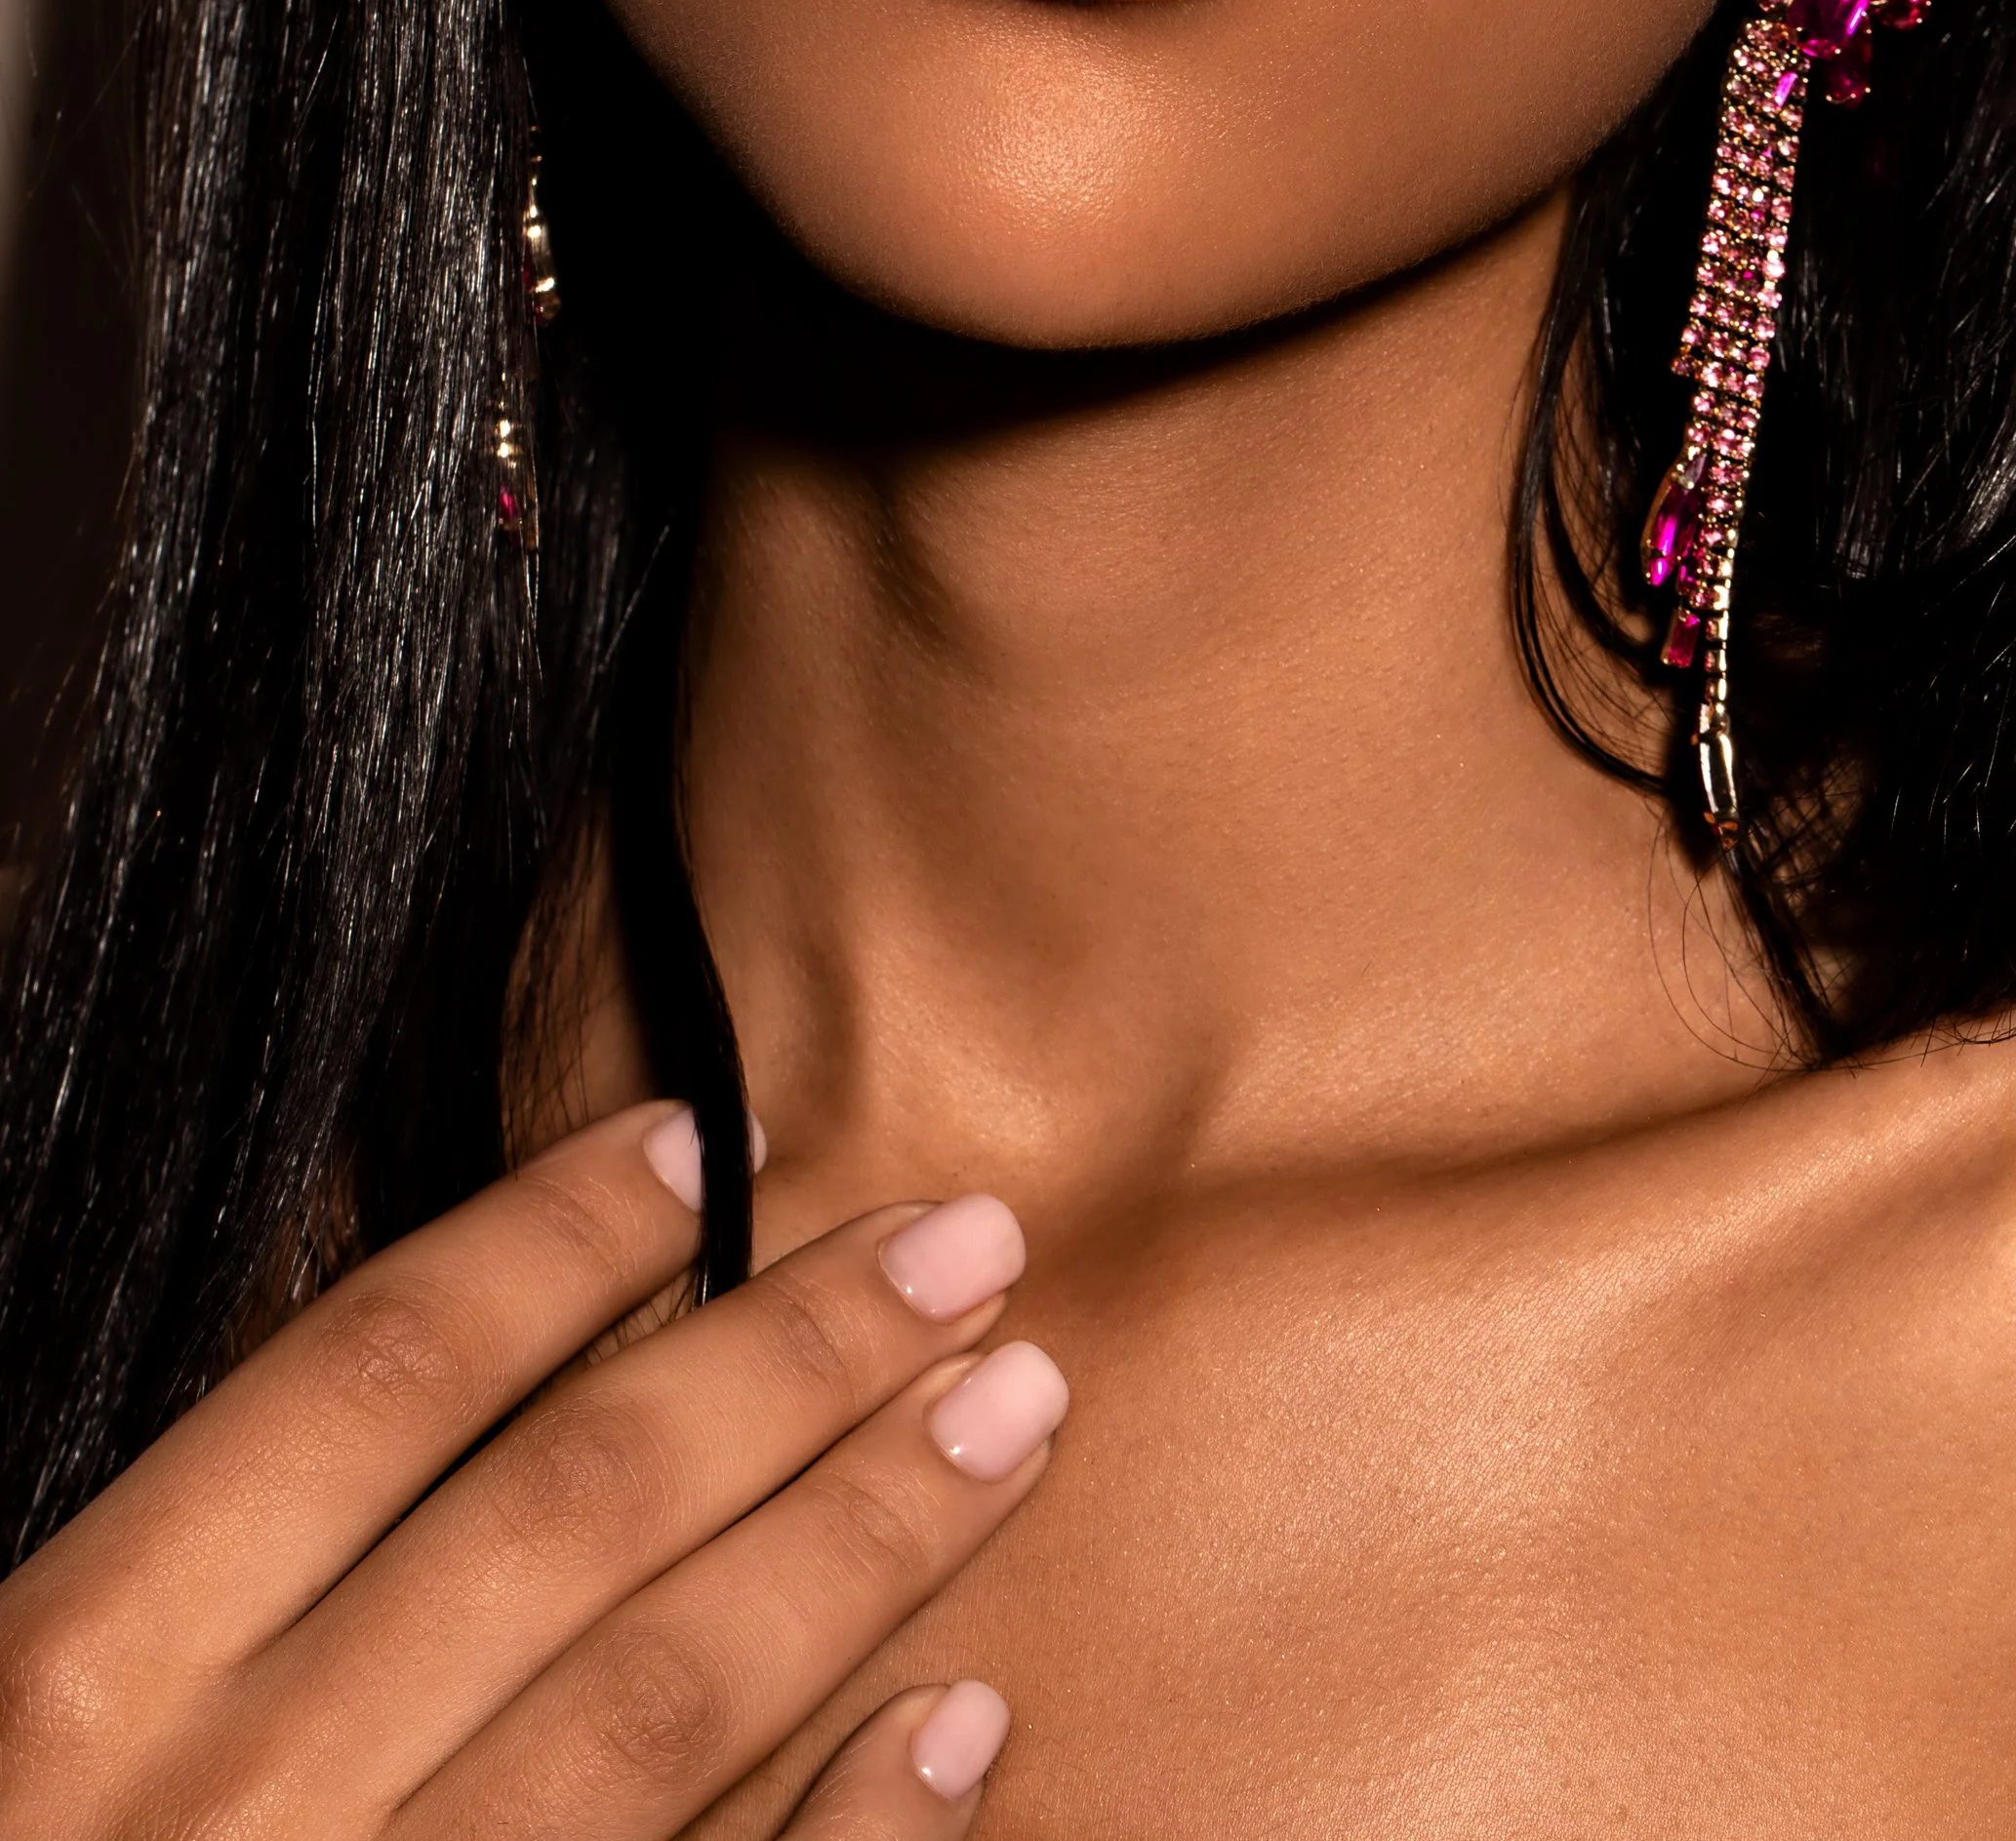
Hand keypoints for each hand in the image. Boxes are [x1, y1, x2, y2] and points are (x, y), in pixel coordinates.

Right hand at [0, 1102, 1064, 1836]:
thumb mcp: (22, 1736)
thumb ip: (189, 1594)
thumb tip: (434, 1381)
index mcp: (77, 1684)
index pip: (365, 1380)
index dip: (550, 1243)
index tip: (699, 1141)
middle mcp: (231, 1808)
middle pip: (565, 1511)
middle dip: (790, 1356)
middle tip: (971, 1235)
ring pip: (661, 1701)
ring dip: (864, 1541)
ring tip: (1015, 1406)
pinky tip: (970, 1725)